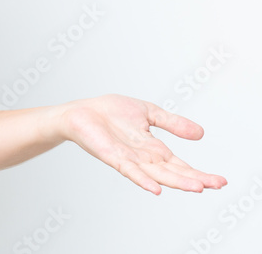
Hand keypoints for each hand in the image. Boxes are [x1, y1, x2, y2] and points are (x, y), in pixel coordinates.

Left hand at [59, 94, 226, 194]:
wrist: (80, 112)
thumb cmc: (110, 112)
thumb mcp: (148, 112)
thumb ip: (172, 123)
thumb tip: (201, 133)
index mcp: (153, 148)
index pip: (180, 165)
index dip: (199, 173)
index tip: (220, 181)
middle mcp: (143, 157)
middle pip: (173, 173)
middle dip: (195, 179)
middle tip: (216, 185)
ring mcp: (129, 159)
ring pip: (156, 174)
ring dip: (176, 182)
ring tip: (197, 188)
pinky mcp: (112, 156)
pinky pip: (129, 170)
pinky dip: (142, 180)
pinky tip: (155, 189)